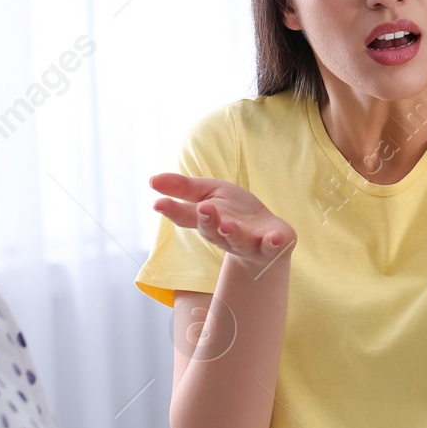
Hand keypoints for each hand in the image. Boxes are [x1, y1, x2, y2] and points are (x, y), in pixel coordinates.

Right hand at [150, 173, 294, 268]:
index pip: (186, 216)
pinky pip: (272, 247)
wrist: (268, 236)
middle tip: (203, 209)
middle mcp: (224, 235)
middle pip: (212, 231)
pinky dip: (273, 244)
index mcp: (207, 221)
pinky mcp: (271, 246)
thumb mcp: (209, 193)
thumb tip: (152, 180)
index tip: (158, 203)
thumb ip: (183, 188)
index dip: (172, 210)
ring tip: (228, 225)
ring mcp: (248, 243)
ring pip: (238, 241)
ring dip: (234, 233)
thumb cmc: (234, 213)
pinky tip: (275, 237)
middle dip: (207, 221)